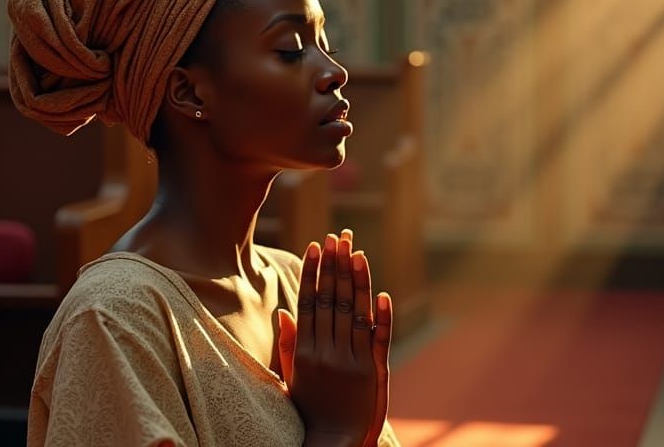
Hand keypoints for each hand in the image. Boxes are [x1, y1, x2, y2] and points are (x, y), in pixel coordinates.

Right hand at [278, 230, 392, 446]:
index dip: (312, 272)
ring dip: (355, 280)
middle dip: (334, 266)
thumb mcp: (291, 375)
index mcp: (303, 351)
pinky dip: (379, 314)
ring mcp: (349, 362)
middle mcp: (325, 353)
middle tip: (337, 237)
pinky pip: (377, 338)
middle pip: (330, 300)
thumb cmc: (309, 408)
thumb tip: (283, 310)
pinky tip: (380, 292)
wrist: (332, 442)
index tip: (314, 246)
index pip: (308, 302)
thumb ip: (287, 343)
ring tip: (355, 251)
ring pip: (353, 313)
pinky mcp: (371, 372)